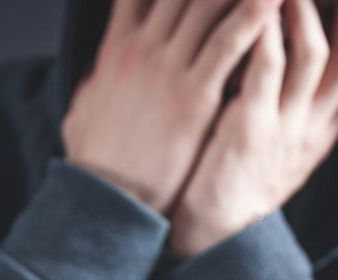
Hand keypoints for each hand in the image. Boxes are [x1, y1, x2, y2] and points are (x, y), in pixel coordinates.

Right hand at [62, 0, 283, 213]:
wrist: (104, 201)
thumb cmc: (97, 161)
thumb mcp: (84, 109)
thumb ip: (95, 83)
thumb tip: (93, 76)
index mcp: (119, 45)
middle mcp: (142, 46)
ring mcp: (167, 68)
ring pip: (208, 2)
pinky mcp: (192, 96)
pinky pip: (228, 43)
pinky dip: (253, 15)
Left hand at [169, 0, 337, 256]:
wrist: (212, 238)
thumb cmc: (238, 181)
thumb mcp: (283, 145)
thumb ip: (298, 104)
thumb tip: (302, 52)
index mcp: (327, 130)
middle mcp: (314, 126)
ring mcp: (284, 128)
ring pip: (313, 54)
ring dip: (303, 8)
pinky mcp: (248, 129)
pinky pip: (264, 69)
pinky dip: (262, 32)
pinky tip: (252, 8)